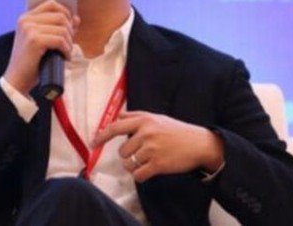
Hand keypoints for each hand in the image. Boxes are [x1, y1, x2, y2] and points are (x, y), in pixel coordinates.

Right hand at [3, 0, 79, 94]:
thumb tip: (76, 18)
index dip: (65, 13)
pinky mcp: (35, 40)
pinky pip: (60, 40)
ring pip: (63, 29)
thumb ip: (58, 27)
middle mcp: (26, 20)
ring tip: (65, 52)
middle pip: (60, 16)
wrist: (18, 79)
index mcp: (26, 17)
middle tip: (68, 44)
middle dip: (69, 31)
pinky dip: (66, 50)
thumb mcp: (43, 40)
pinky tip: (64, 57)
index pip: (52, 4)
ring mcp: (29, 29)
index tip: (69, 27)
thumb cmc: (32, 61)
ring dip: (69, 42)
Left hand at [91, 111, 223, 181]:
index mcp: (144, 120)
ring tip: (149, 160)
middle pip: (122, 151)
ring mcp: (151, 149)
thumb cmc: (176, 130)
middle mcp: (146, 133)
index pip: (115, 127)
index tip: (93, 143)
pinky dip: (141, 175)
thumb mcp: (157, 117)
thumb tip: (117, 116)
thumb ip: (136, 116)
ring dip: (135, 166)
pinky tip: (150, 170)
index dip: (101, 136)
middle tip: (142, 153)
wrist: (199, 144)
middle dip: (128, 155)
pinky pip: (138, 175)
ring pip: (129, 164)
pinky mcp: (158, 164)